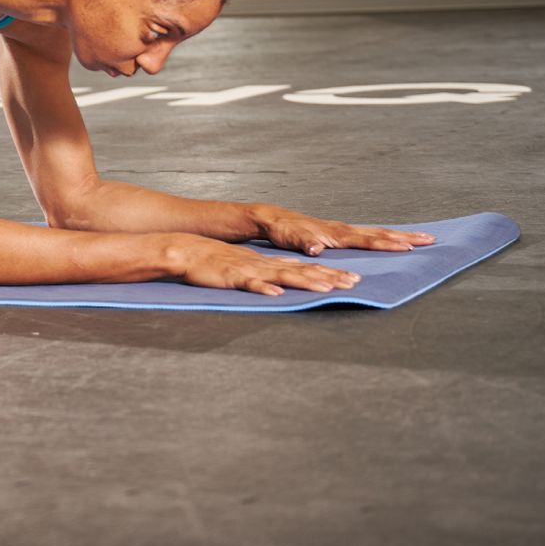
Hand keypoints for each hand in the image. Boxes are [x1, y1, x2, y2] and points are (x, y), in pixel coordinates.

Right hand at [155, 233, 361, 296]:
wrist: (190, 252)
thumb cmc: (221, 262)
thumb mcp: (253, 264)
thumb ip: (275, 268)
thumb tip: (298, 270)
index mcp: (272, 264)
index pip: (307, 268)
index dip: (331, 273)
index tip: (354, 279)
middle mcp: (267, 266)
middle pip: (303, 272)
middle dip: (330, 277)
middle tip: (354, 282)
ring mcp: (251, 270)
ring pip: (283, 276)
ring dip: (305, 281)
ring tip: (326, 287)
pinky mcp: (233, 277)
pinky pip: (250, 284)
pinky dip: (263, 288)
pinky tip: (275, 294)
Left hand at [252, 206, 433, 256]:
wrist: (274, 218)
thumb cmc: (282, 230)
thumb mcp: (290, 238)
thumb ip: (304, 242)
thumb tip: (317, 249)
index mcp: (336, 233)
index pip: (367, 239)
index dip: (387, 244)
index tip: (408, 246)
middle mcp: (343, 230)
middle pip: (380, 233)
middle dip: (405, 237)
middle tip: (431, 239)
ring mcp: (343, 230)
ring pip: (378, 232)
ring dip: (400, 236)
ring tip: (422, 238)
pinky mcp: (341, 233)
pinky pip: (370, 235)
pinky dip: (386, 237)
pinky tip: (395, 241)